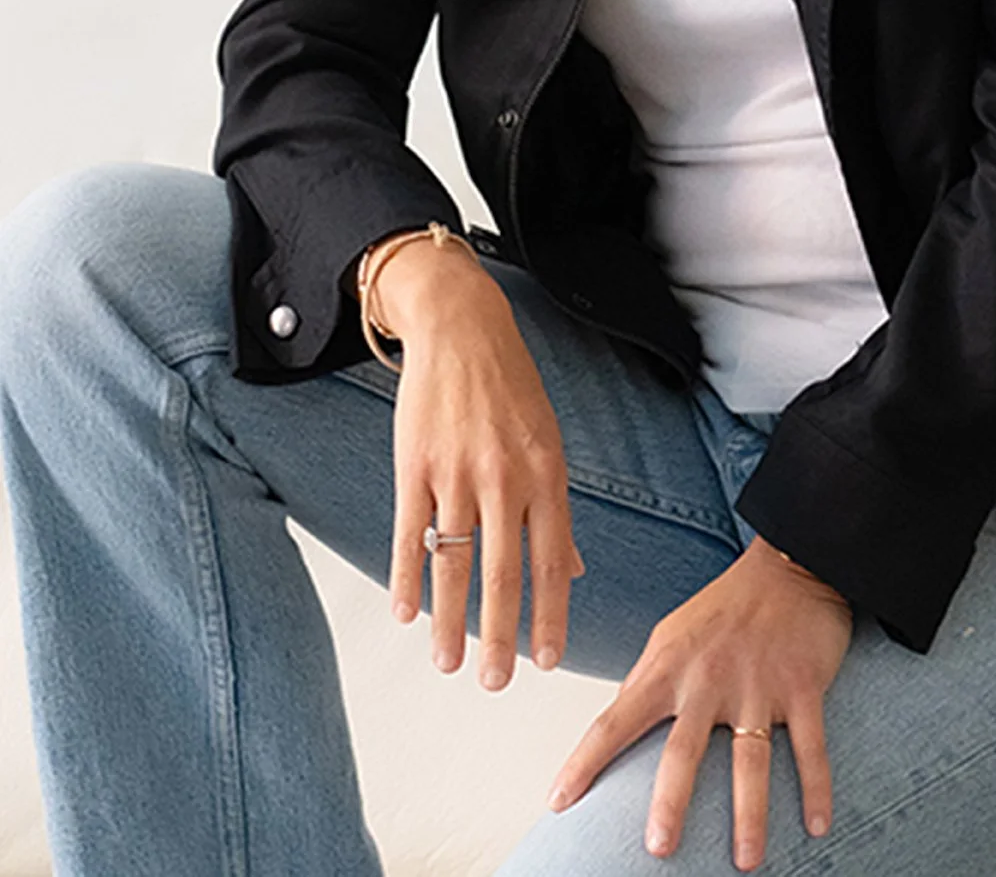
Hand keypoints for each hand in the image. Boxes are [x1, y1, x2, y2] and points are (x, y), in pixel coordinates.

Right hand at [383, 246, 585, 687]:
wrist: (462, 328)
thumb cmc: (511, 390)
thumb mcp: (549, 442)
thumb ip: (556, 510)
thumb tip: (574, 571)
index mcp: (546, 474)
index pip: (553, 559)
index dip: (550, 614)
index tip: (548, 661)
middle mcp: (505, 477)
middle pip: (503, 571)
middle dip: (500, 635)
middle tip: (496, 684)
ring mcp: (457, 471)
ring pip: (453, 561)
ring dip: (449, 620)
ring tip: (448, 663)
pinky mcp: (415, 464)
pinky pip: (411, 531)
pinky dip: (406, 576)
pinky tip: (404, 613)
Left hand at [546, 534, 853, 869]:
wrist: (789, 564)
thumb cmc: (723, 609)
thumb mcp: (671, 636)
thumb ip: (644, 682)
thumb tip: (612, 728)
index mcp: (668, 666)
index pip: (615, 719)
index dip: (584, 762)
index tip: (558, 802)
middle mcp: (708, 679)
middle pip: (684, 749)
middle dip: (671, 801)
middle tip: (658, 849)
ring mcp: (757, 684)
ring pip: (751, 758)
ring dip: (749, 813)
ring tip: (745, 862)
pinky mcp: (802, 686)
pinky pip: (809, 745)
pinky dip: (816, 786)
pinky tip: (817, 825)